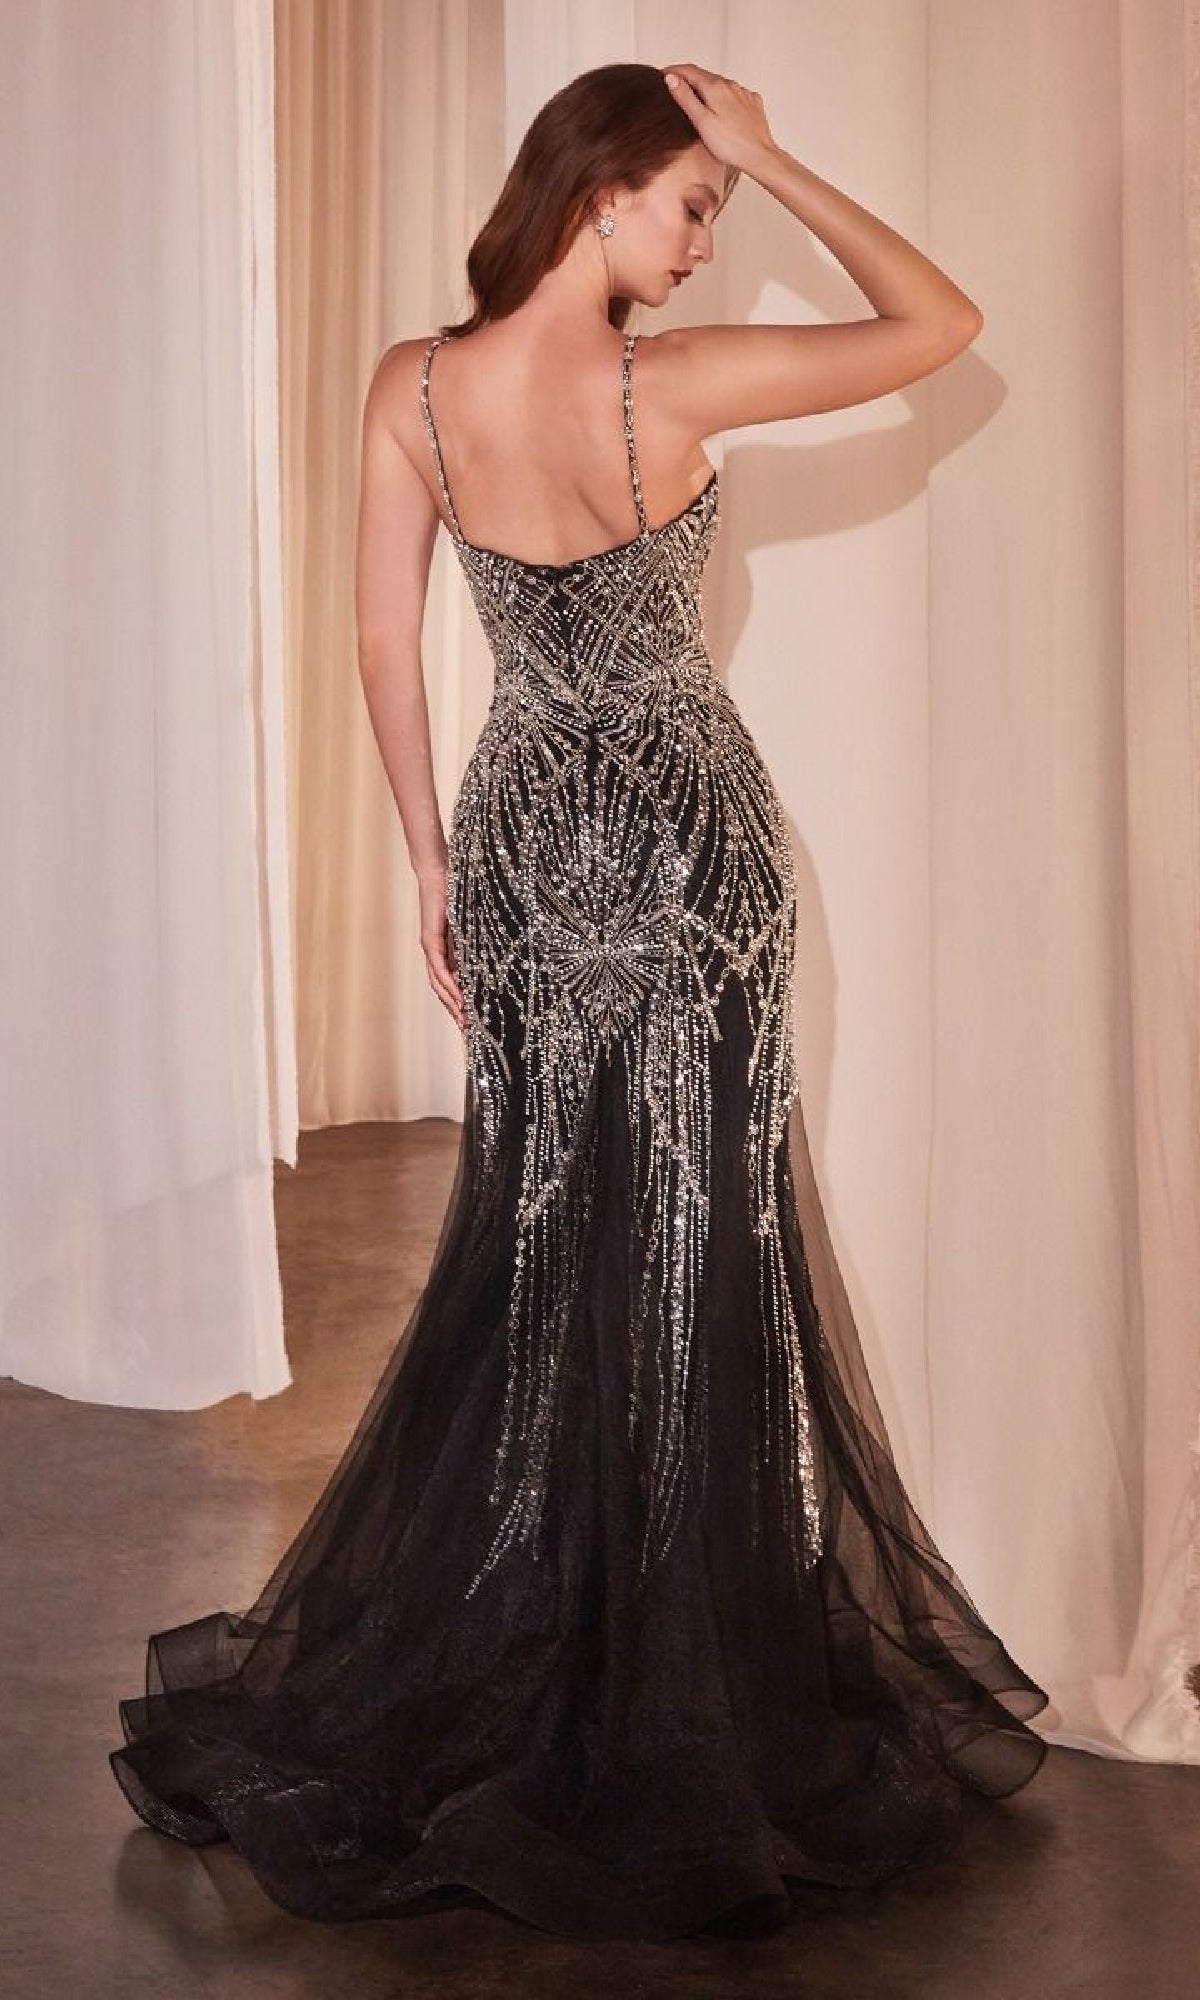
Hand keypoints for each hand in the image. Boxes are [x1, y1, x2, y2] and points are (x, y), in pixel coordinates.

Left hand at [418, 868, 467, 1035]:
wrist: (440, 872)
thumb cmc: (458, 893)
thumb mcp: (472, 926)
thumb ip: (478, 943)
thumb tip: (498, 959)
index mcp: (448, 952)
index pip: (453, 984)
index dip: (462, 1004)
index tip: (475, 1023)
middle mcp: (436, 955)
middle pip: (443, 991)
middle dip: (456, 1013)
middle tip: (470, 1033)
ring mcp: (431, 949)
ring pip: (439, 985)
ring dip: (452, 1005)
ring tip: (465, 1023)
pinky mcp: (430, 941)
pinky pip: (439, 970)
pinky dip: (449, 986)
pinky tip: (459, 999)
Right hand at [662, 64, 776, 172]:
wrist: (759, 156)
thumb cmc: (730, 145)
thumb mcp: (701, 121)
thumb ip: (685, 98)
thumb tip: (672, 79)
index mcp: (715, 87)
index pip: (689, 70)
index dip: (674, 71)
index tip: (664, 73)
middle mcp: (731, 85)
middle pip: (705, 75)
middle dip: (689, 77)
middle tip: (676, 83)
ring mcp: (743, 93)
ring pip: (720, 84)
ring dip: (706, 86)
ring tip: (696, 95)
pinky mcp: (752, 103)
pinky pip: (734, 94)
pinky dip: (723, 95)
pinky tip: (721, 106)